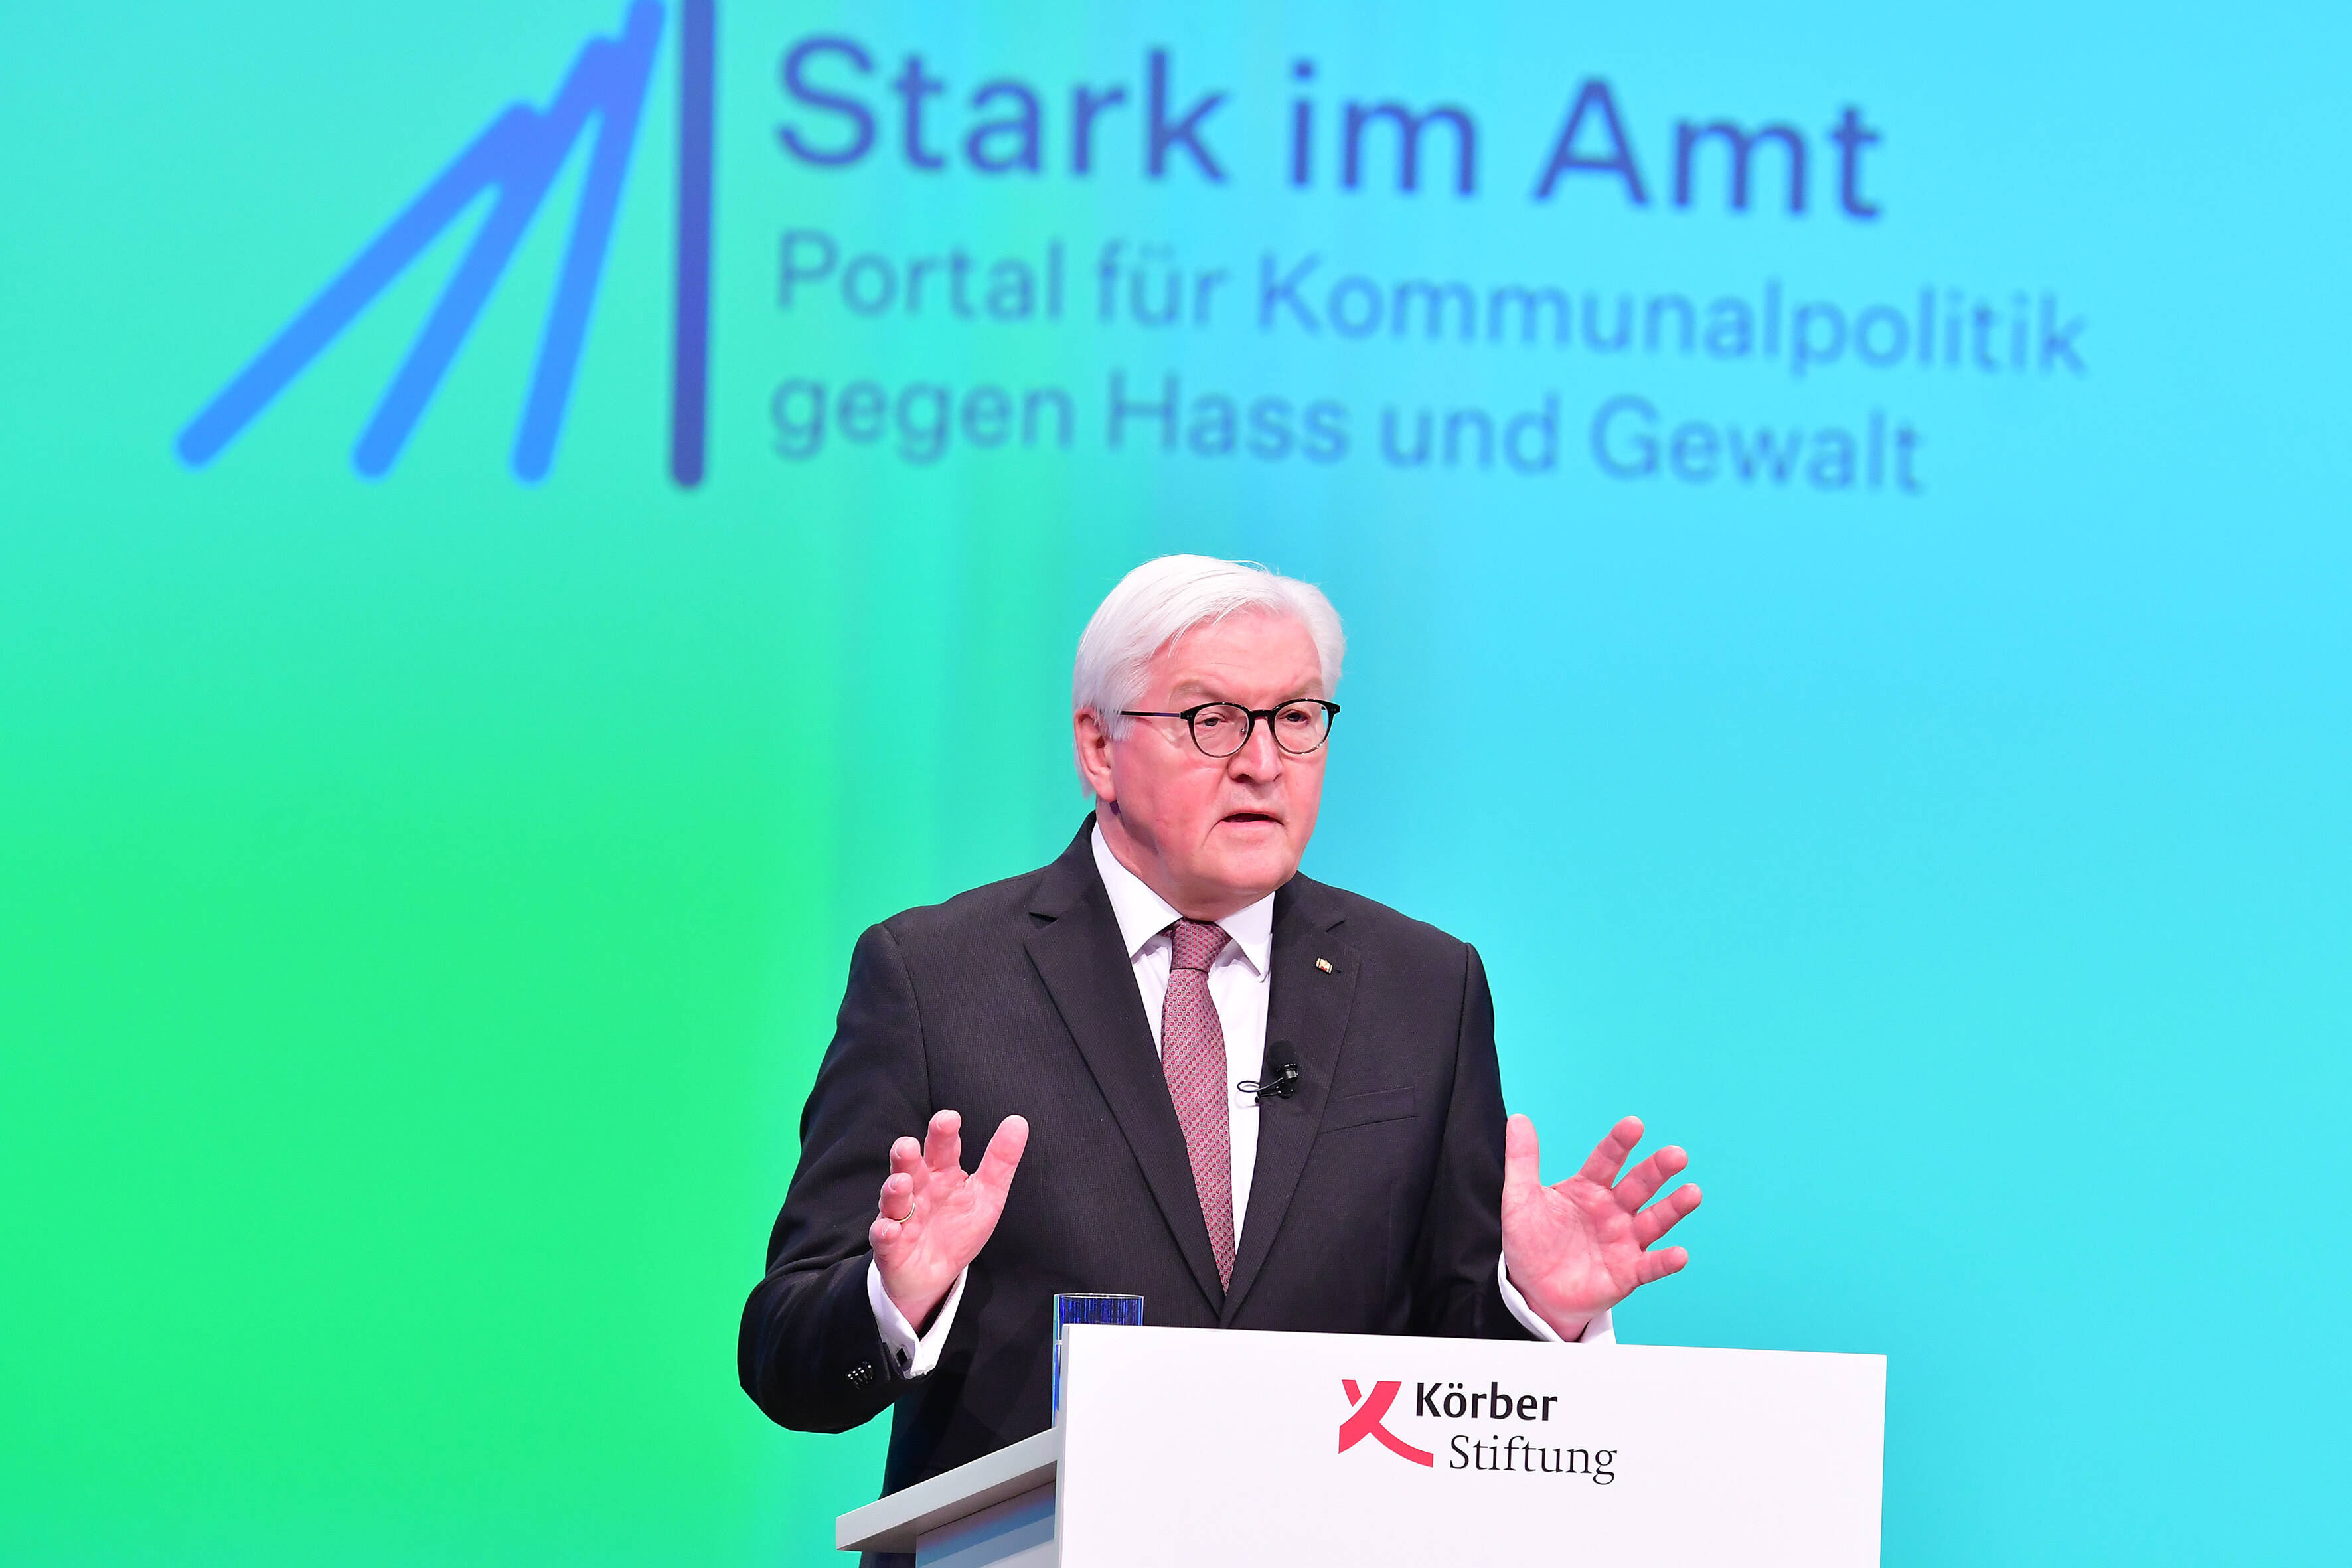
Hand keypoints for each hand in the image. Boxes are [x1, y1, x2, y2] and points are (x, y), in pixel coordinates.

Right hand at [871, 1109, 1028, 1330]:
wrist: (935, 1275)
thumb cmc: (958, 1229)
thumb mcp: (988, 1196)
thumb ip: (1000, 1161)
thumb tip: (1018, 1122)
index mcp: (941, 1174)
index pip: (942, 1148)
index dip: (943, 1133)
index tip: (949, 1119)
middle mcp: (918, 1190)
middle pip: (909, 1167)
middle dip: (906, 1156)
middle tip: (908, 1146)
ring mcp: (901, 1216)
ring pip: (893, 1199)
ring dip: (894, 1190)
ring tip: (902, 1183)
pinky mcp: (890, 1246)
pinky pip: (883, 1237)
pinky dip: (885, 1232)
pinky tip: (890, 1229)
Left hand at [1500, 1113, 1701, 1340]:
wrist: (1531, 1290)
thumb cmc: (1530, 1241)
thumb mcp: (1520, 1199)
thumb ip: (1522, 1160)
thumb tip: (1518, 1118)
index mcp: (1589, 1188)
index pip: (1607, 1160)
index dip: (1619, 1143)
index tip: (1633, 1125)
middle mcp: (1613, 1210)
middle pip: (1639, 1185)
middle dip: (1657, 1170)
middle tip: (1677, 1155)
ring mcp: (1623, 1240)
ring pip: (1654, 1220)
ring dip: (1673, 1208)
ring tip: (1692, 1193)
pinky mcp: (1627, 1272)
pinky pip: (1649, 1266)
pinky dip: (1665, 1262)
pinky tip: (1679, 1254)